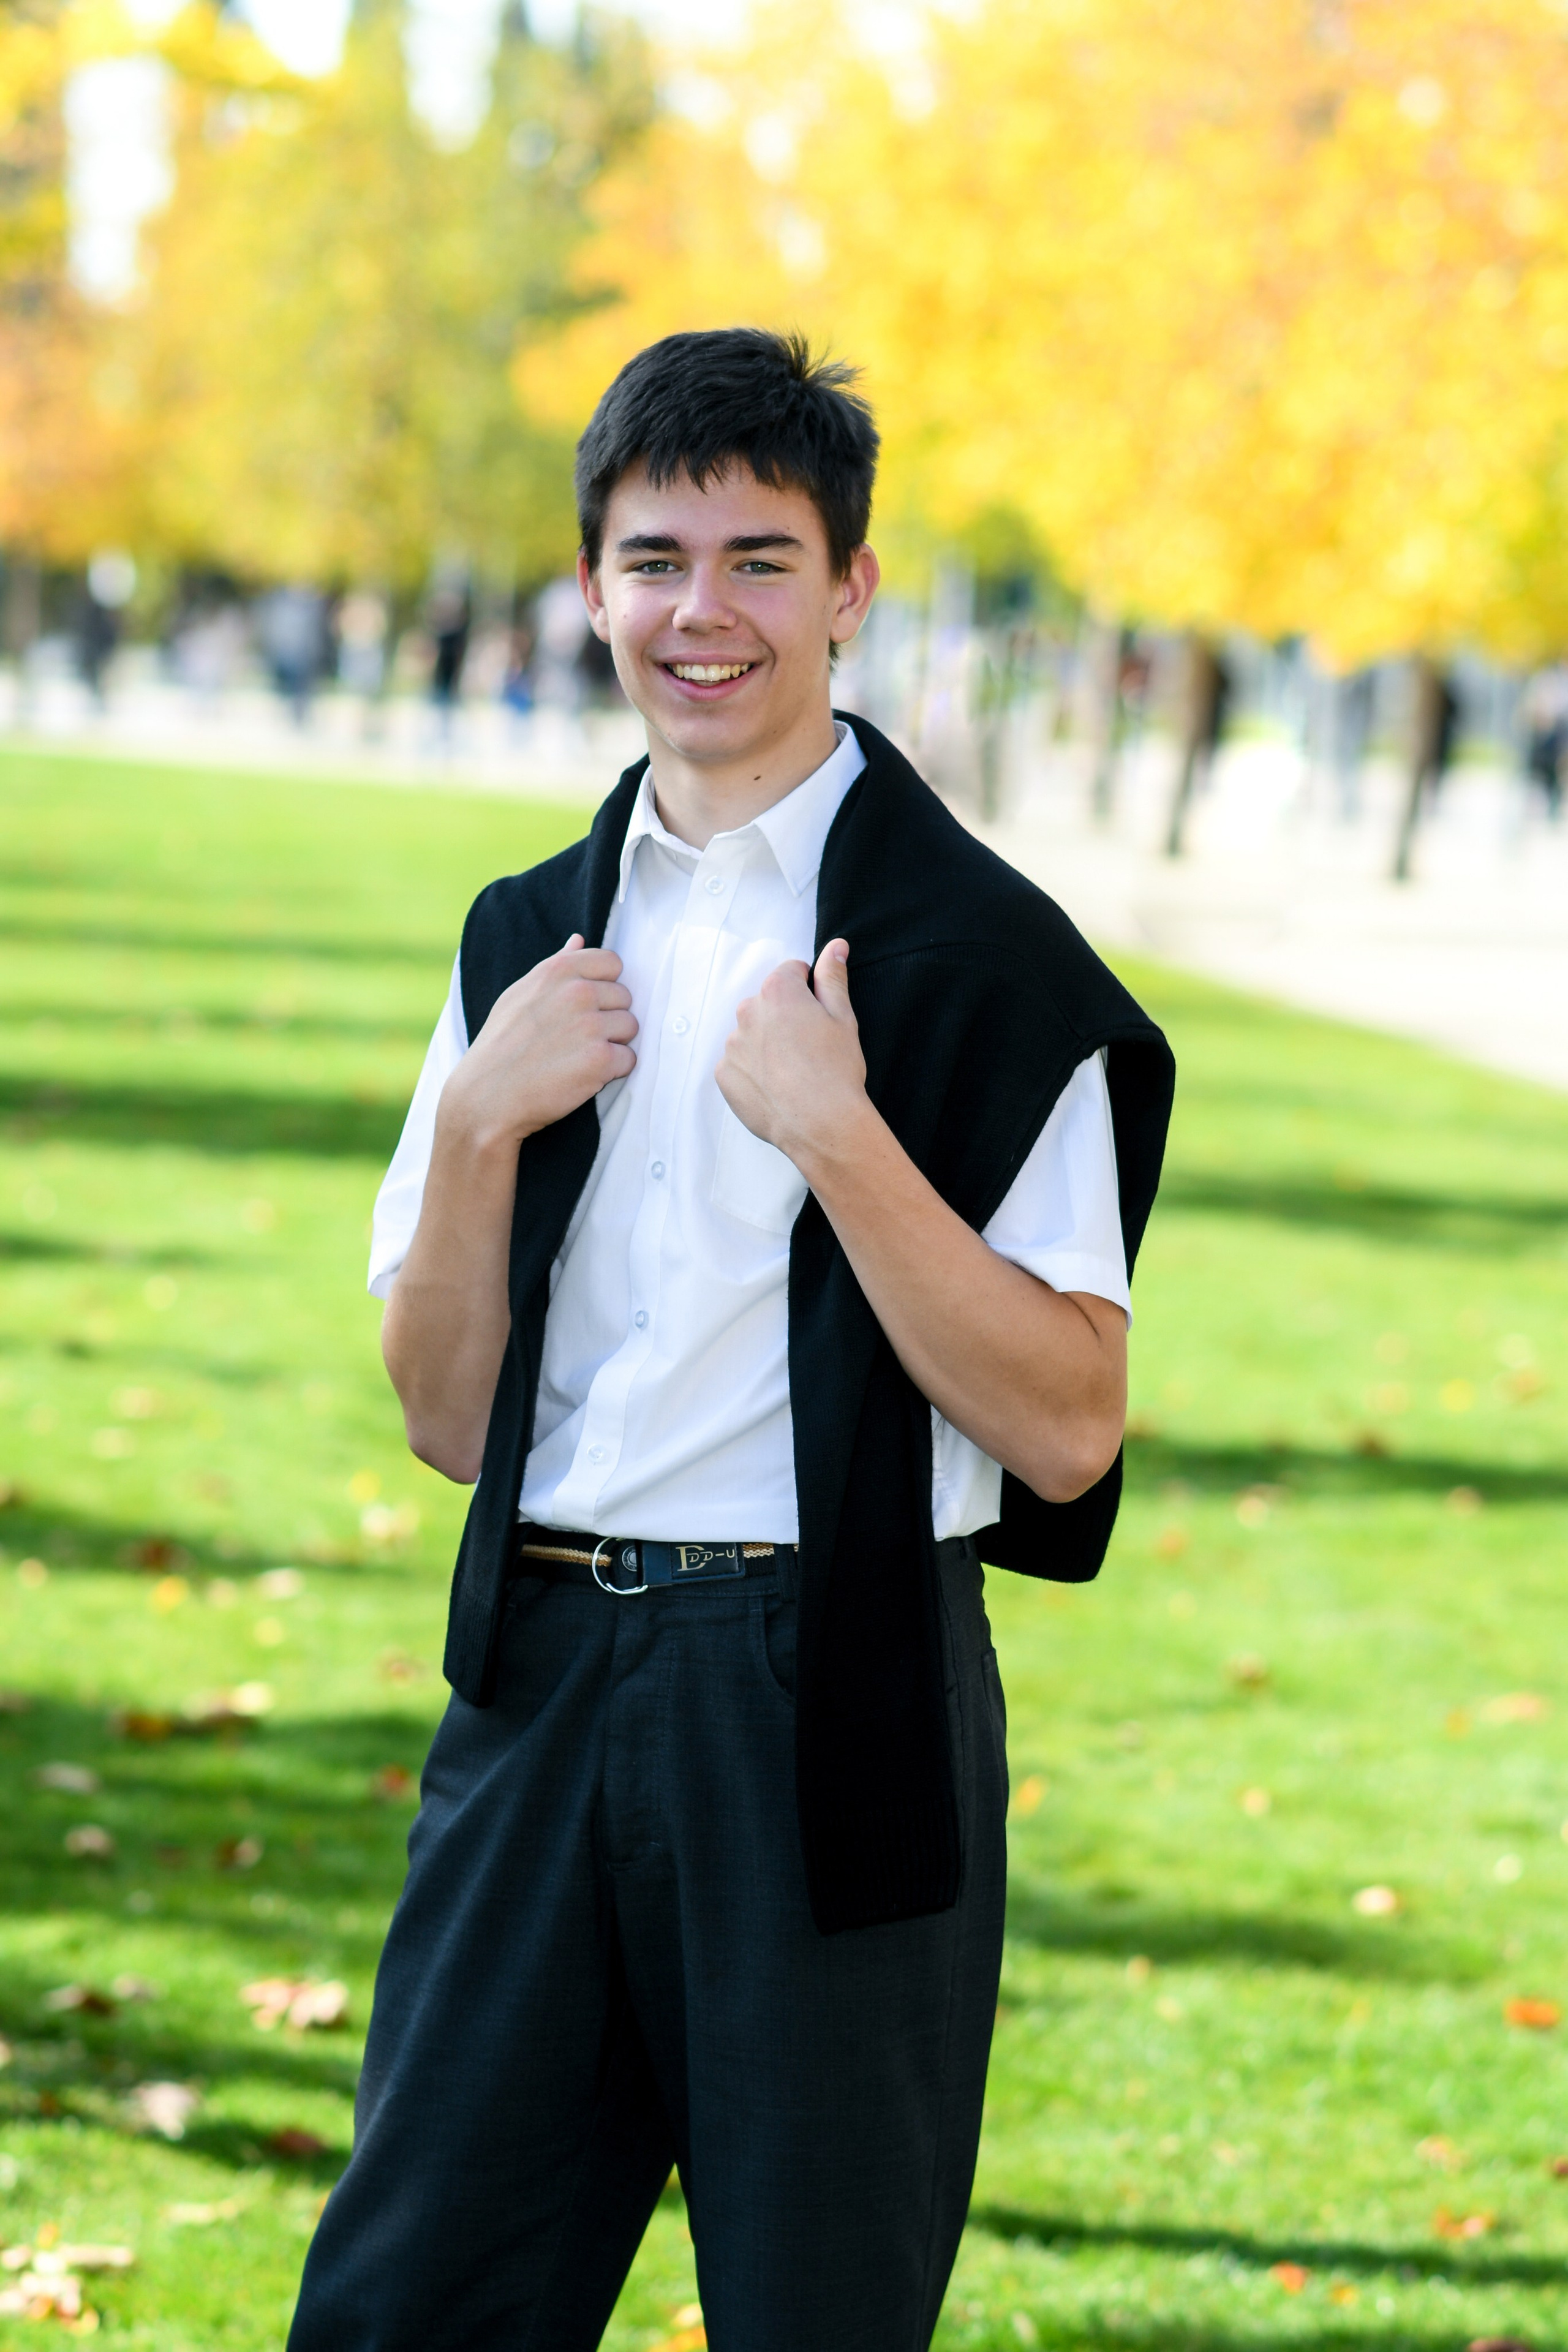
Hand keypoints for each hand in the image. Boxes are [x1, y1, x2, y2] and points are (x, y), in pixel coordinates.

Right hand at [441, 935, 636, 1149]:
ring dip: (613, 1044)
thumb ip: (556, 965)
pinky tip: (584, 1075)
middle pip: (624, 998)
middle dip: (608, 1018)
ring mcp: (591, 1026)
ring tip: (579, 1056)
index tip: (586, 1007)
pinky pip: (629, 1059)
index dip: (604, 987)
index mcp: (558, 971)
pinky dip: (612, 1071)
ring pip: (630, 1027)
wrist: (487, 1097)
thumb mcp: (520, 994)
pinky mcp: (601, 1060)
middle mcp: (577, 993)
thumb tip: (578, 939)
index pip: (613, 963)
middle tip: (577, 1039)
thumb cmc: (501, 1046)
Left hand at [716, 937, 869, 1174]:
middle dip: (785, 1017)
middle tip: (809, 1048)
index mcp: (779, 991)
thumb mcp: (843, 1018)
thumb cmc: (836, 1070)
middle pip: (767, 1003)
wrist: (821, 1124)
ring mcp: (732, 1044)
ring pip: (751, 1034)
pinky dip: (753, 1071)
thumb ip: (832, 977)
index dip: (809, 991)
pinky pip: (738, 1063)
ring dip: (767, 1044)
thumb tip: (835, 947)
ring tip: (793, 1072)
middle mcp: (748, 1011)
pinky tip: (777, 1087)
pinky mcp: (724, 1074)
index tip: (819, 1016)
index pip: (791, 972)